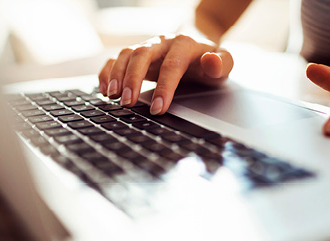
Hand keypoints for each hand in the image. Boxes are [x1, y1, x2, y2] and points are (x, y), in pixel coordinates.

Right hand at [98, 34, 233, 114]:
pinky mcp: (137, 55)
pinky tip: (104, 89)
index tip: (158, 109)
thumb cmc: (210, 61)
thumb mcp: (224, 63)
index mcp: (185, 44)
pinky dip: (107, 72)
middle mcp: (163, 42)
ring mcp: (148, 47)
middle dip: (133, 79)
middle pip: (142, 55)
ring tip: (112, 96)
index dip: (164, 88)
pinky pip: (116, 58)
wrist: (198, 48)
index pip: (172, 65)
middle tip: (128, 103)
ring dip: (117, 75)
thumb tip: (211, 61)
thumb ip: (222, 63)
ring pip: (126, 54)